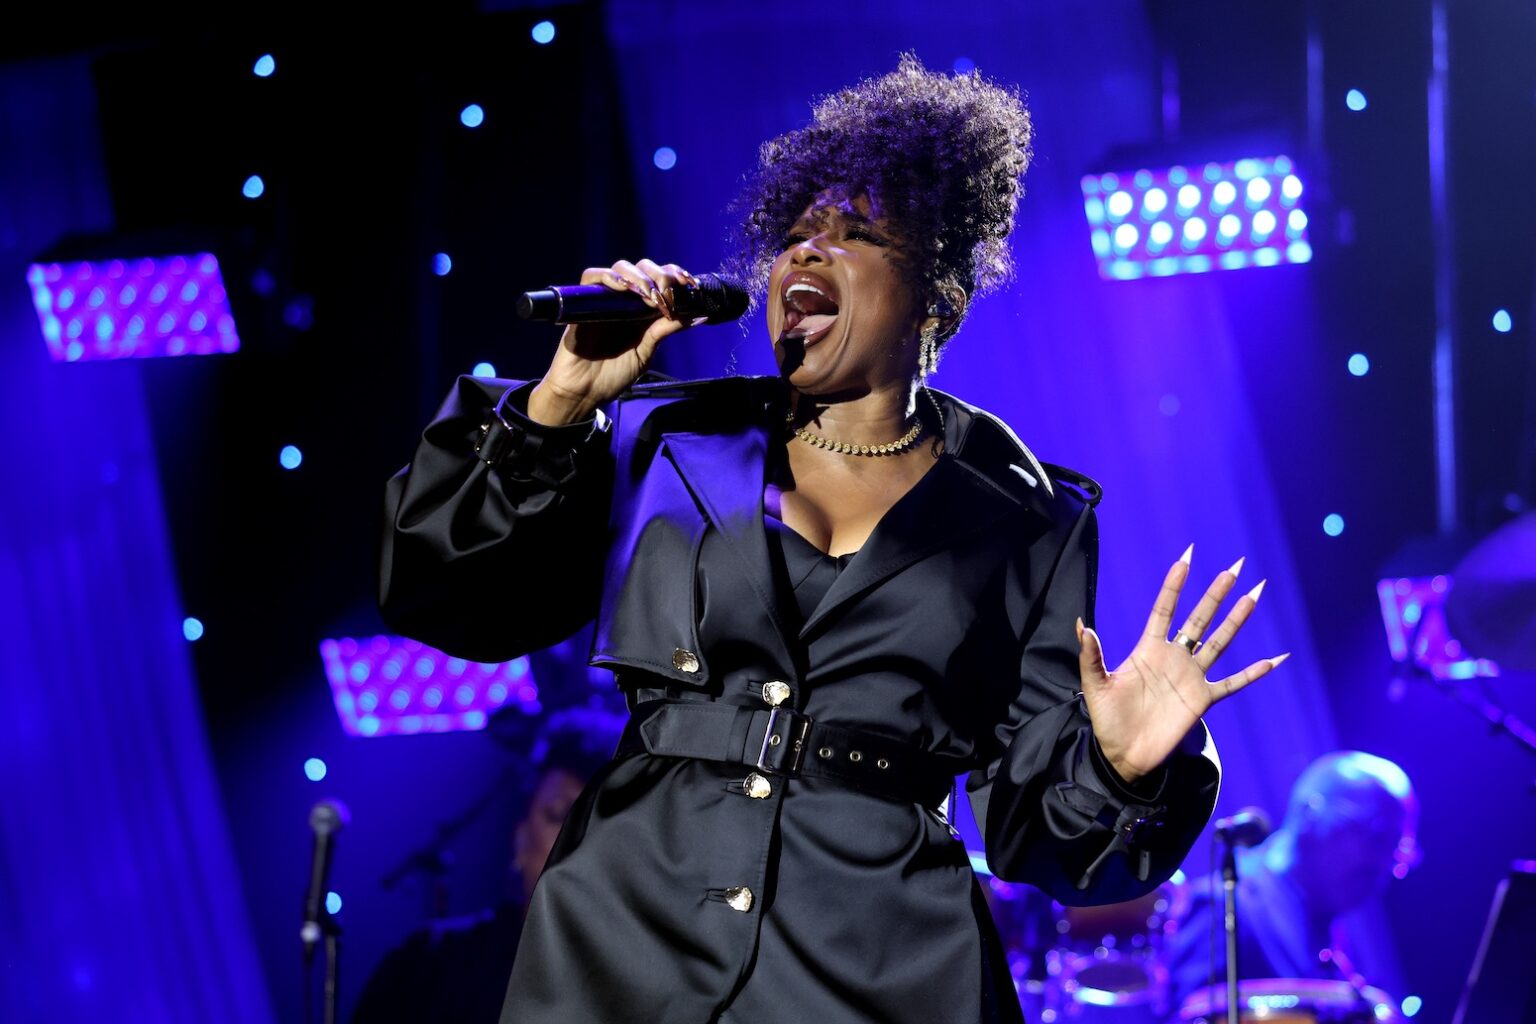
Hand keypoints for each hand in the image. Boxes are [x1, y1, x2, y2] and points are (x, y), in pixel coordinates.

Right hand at [528, 259, 703, 424]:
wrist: (584, 391)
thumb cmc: (614, 374)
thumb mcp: (646, 352)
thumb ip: (664, 331)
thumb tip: (697, 315)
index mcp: (643, 310)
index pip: (660, 279)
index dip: (674, 275)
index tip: (688, 284)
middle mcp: (625, 301)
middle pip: (643, 269)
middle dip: (659, 276)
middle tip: (666, 295)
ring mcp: (604, 300)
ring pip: (621, 268)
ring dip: (638, 276)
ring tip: (647, 294)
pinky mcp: (583, 303)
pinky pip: (591, 277)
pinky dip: (608, 277)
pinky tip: (622, 287)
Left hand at [1075, 546, 1287, 783]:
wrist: (1123, 754)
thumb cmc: (1107, 719)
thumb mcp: (1095, 685)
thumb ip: (1091, 656)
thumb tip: (1083, 626)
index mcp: (1148, 649)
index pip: (1164, 609)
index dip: (1174, 585)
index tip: (1186, 558)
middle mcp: (1174, 657)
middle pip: (1199, 619)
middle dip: (1216, 594)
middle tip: (1235, 567)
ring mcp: (1191, 677)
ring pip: (1220, 643)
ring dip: (1237, 620)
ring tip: (1254, 596)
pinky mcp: (1202, 700)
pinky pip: (1233, 683)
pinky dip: (1253, 673)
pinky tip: (1275, 659)